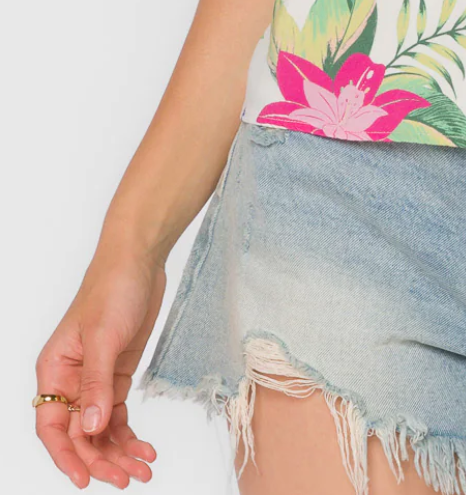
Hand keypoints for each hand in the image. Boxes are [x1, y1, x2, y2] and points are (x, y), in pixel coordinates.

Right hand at [34, 242, 165, 488]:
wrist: (140, 260)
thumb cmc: (113, 288)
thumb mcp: (104, 337)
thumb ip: (96, 385)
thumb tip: (89, 429)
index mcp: (54, 371)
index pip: (51, 426)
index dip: (66, 456)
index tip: (85, 480)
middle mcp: (70, 381)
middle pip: (79, 435)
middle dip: (101, 460)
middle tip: (127, 480)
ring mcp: (94, 381)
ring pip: (100, 430)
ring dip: (119, 453)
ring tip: (143, 472)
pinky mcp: (117, 376)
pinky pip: (117, 416)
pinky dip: (130, 435)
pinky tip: (146, 450)